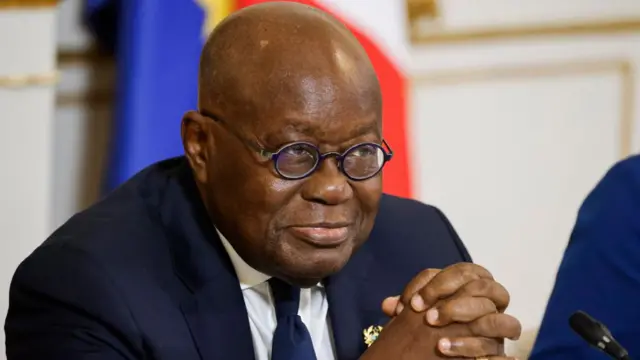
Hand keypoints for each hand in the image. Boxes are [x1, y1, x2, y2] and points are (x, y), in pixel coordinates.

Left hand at [380, 263, 521, 357]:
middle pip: (483, 288)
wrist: (441, 351)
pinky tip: (448, 351)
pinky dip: (474, 350)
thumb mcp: (420, 314)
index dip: (437, 283)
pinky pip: (498, 352)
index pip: (463, 271)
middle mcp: (492, 304)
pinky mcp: (499, 353)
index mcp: (473, 286)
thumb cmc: (434, 327)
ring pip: (498, 319)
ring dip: (468, 328)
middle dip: (453, 302)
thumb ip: (409, 305)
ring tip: (440, 342)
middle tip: (427, 318)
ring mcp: (499, 329)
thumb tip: (387, 304)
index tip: (412, 303)